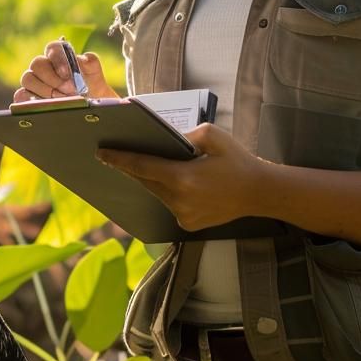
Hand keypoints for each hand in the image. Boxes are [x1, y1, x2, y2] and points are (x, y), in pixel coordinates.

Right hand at [12, 40, 119, 101]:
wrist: (90, 113)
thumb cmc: (93, 93)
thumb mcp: (97, 78)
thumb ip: (92, 64)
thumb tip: (82, 59)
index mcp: (60, 57)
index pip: (53, 48)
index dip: (57, 58)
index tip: (67, 73)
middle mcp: (44, 67)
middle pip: (37, 63)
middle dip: (53, 78)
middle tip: (69, 91)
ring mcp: (34, 83)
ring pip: (28, 78)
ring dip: (45, 90)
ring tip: (62, 101)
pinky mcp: (26, 98)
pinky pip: (21, 95)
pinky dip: (32, 101)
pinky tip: (47, 106)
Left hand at [95, 124, 267, 230]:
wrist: (259, 192)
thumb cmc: (237, 161)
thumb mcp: (213, 135)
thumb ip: (186, 134)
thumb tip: (167, 140)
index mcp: (182, 177)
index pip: (141, 167)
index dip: (119, 159)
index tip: (101, 153)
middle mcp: (179, 200)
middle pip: (146, 181)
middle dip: (134, 168)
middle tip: (117, 156)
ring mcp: (183, 215)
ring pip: (158, 194)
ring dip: (155, 181)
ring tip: (157, 166)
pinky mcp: (188, 225)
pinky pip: (171, 205)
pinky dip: (170, 194)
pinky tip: (181, 185)